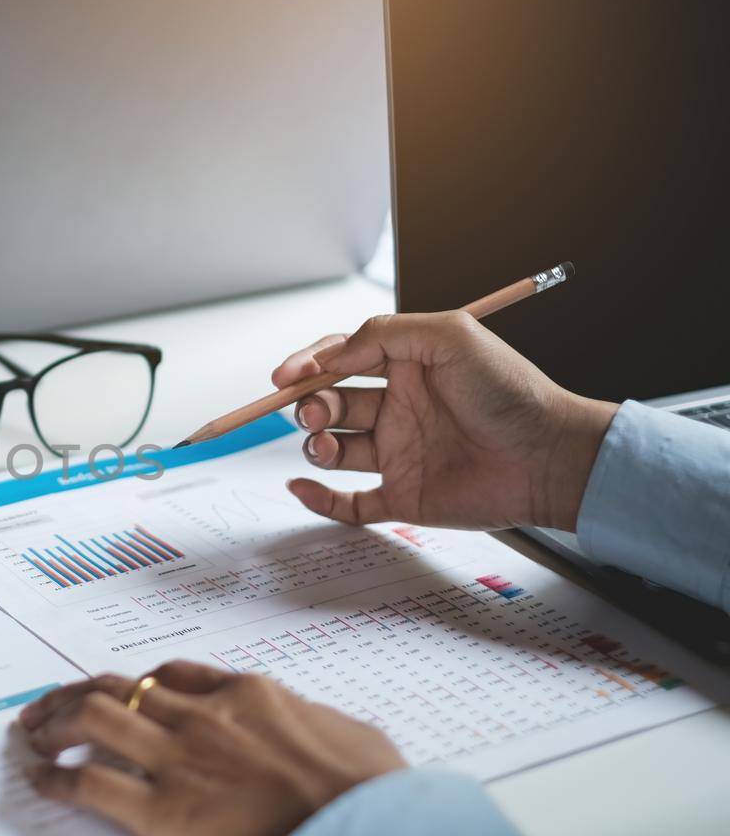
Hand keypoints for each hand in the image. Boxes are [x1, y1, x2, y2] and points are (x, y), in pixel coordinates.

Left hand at [19, 664, 403, 835]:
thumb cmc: (372, 793)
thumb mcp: (349, 733)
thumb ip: (313, 722)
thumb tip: (314, 728)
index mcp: (248, 694)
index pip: (173, 676)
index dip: (137, 684)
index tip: (119, 692)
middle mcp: (203, 717)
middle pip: (119, 688)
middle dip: (77, 694)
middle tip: (50, 706)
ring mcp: (179, 760)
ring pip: (94, 720)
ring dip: (55, 724)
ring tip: (33, 734)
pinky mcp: (163, 812)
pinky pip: (91, 786)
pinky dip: (56, 780)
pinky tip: (40, 781)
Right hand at [276, 311, 617, 531]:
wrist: (549, 456)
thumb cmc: (511, 391)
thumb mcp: (450, 335)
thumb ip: (384, 333)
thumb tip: (333, 355)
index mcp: (406, 369)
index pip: (340, 360)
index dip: (308, 365)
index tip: (286, 376)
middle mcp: (397, 410)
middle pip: (329, 403)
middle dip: (309, 405)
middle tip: (311, 412)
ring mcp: (398, 454)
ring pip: (333, 449)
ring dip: (314, 444)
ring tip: (327, 444)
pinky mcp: (403, 496)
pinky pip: (348, 502)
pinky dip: (317, 497)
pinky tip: (302, 486)